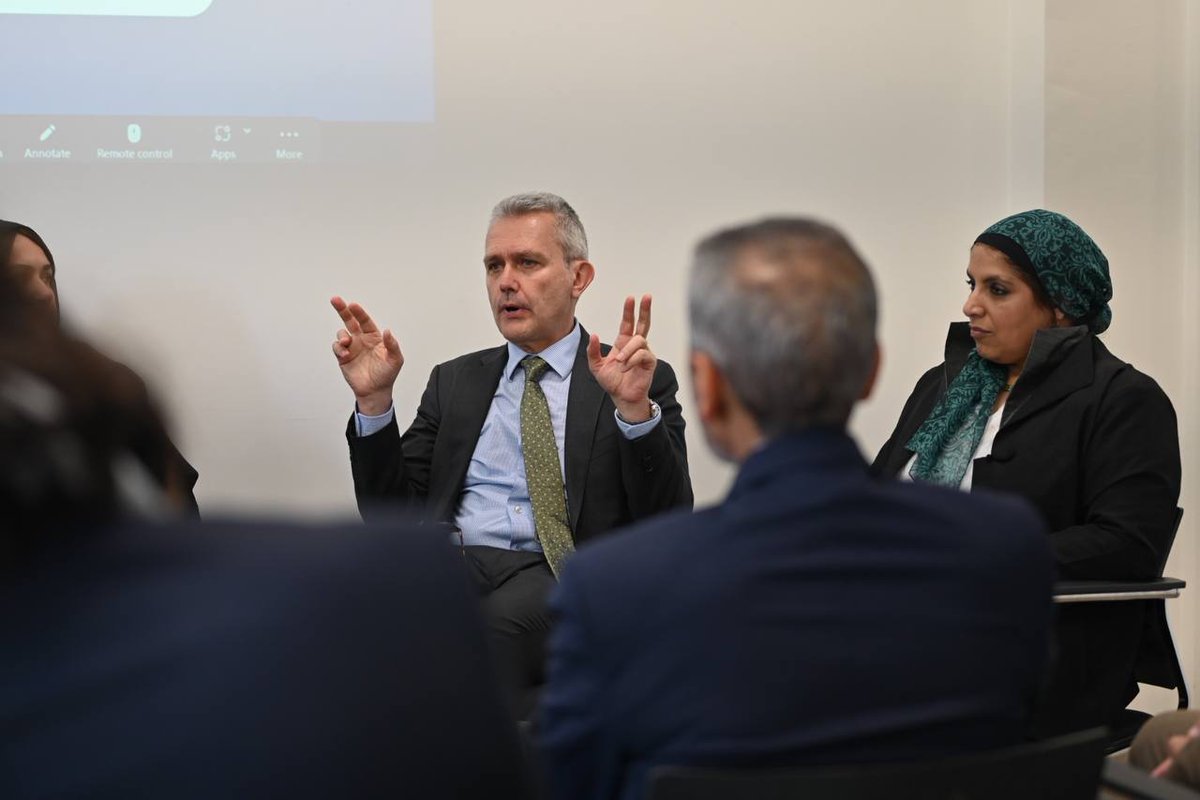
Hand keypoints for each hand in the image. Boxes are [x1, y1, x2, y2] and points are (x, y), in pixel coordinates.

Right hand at [330, 296, 403, 414]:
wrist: (375, 391)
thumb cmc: (387, 374)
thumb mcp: (395, 360)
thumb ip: (392, 345)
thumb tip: (388, 330)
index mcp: (374, 337)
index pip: (365, 321)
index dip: (359, 312)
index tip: (353, 305)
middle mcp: (361, 339)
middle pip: (350, 320)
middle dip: (342, 309)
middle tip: (335, 299)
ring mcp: (352, 347)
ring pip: (342, 333)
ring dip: (342, 335)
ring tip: (346, 342)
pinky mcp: (343, 357)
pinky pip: (337, 347)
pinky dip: (338, 348)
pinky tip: (345, 354)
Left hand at [587, 294, 655, 421]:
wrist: (621, 397)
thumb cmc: (611, 382)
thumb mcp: (596, 366)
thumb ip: (592, 351)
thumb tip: (593, 334)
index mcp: (623, 343)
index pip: (628, 323)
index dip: (629, 311)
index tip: (631, 298)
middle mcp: (635, 346)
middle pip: (643, 323)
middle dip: (645, 309)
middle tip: (647, 296)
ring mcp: (644, 353)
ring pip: (639, 340)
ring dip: (627, 351)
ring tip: (619, 363)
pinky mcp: (649, 362)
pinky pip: (643, 354)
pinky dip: (632, 360)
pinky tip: (625, 368)